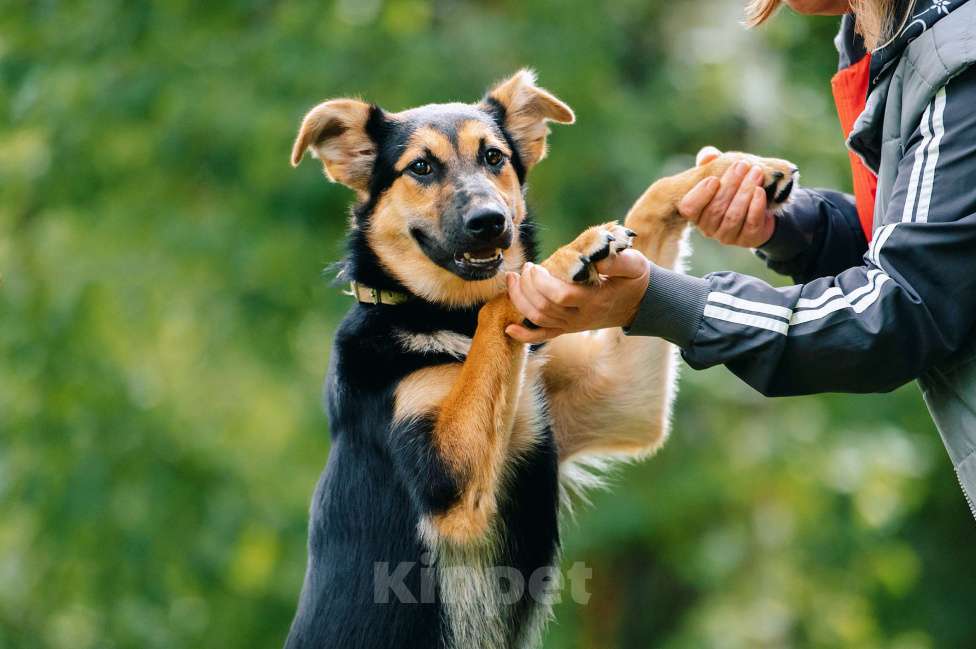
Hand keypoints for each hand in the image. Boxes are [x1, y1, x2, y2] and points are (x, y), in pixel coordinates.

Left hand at [505, 248, 650, 343]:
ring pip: (538, 320)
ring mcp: (572, 325)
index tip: (535, 265)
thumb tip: (595, 258)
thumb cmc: (633, 279)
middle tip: (526, 267)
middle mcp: (581, 317)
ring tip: (513, 279)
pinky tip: (509, 328)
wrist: (639, 304)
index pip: (561, 296)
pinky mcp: (568, 329)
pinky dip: (524, 335)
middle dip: (527, 287)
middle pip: (544, 308)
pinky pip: (543, 337)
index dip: (541, 282)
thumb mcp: (634, 264)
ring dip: (520, 300)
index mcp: (594, 299)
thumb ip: (617, 260)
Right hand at [678, 160, 775, 247]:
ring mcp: (727, 236)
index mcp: (695, 212)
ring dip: (745, 192)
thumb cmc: (731, 187)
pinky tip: (760, 191)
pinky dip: (756, 206)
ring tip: (756, 172)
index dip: (700, 195)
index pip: (689, 208)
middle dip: (731, 185)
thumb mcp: (719, 171)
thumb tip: (708, 156)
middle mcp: (707, 228)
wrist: (758, 206)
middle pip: (715, 209)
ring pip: (733, 216)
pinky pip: (751, 223)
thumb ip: (710, 160)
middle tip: (743, 165)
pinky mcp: (747, 239)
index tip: (714, 179)